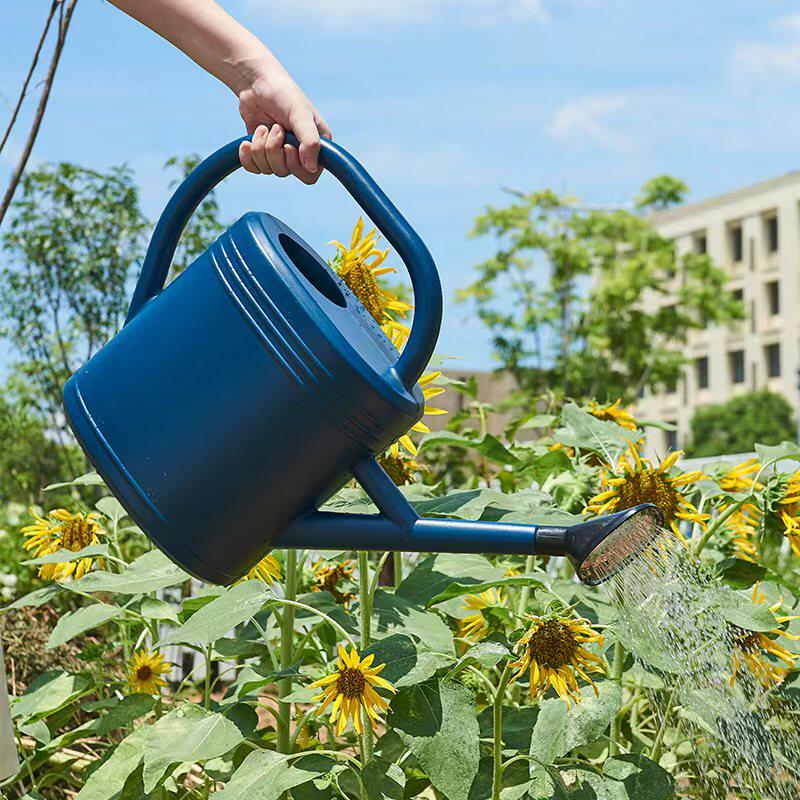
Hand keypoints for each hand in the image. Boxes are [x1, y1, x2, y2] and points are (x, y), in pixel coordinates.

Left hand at [237, 66, 331, 183]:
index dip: (296, 166)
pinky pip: (254, 168)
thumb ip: (310, 141)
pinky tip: (247, 141)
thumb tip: (311, 168)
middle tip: (275, 127)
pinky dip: (248, 156)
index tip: (289, 146)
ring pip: (268, 170)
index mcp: (316, 145)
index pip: (309, 175)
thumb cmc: (283, 94)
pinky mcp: (261, 153)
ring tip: (263, 127)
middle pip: (285, 172)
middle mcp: (299, 153)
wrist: (255, 82)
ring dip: (260, 148)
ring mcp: (280, 154)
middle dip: (274, 150)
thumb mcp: (300, 114)